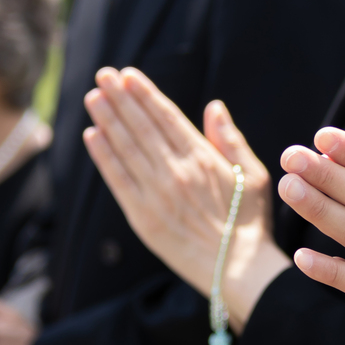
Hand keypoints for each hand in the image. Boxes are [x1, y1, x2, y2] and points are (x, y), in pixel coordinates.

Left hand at [81, 67, 288, 330]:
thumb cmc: (250, 222)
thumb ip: (229, 139)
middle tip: (102, 74)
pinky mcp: (142, 217)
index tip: (128, 74)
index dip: (145, 93)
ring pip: (126, 148)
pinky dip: (103, 157)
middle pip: (141, 126)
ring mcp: (156, 194)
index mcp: (203, 158)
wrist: (237, 270)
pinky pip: (118, 180)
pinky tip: (92, 135)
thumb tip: (214, 106)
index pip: (166, 117)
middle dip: (120, 98)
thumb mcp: (251, 174)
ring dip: (107, 120)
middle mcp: (176, 171)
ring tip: (93, 97)